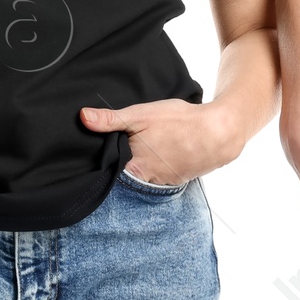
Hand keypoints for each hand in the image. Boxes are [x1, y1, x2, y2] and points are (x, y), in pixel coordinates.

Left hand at [80, 99, 245, 185]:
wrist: (217, 132)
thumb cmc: (178, 121)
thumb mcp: (142, 114)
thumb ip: (111, 120)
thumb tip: (82, 118)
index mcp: (133, 167)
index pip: (107, 171)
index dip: (102, 162)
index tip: (96, 154)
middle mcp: (146, 182)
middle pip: (123, 177)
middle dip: (120, 165)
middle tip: (123, 148)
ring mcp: (162, 184)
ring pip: (141, 178)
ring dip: (139, 168)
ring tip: (144, 150)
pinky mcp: (175, 182)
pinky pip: (158, 178)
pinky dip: (155, 169)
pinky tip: (160, 154)